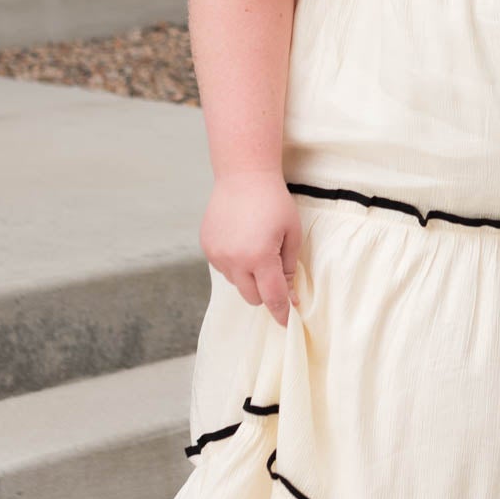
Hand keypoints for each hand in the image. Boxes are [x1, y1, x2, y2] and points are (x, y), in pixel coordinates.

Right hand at [199, 168, 304, 325]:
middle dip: (265, 292)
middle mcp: (235, 260)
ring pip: (237, 282)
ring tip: (257, 247)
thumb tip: (289, 294)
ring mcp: (217, 254)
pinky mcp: (207, 247)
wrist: (243, 175)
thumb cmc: (274, 202)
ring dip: (249, 276)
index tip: (287, 323)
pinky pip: (224, 267)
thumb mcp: (292, 234)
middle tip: (275, 274)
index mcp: (260, 257)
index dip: (281, 312)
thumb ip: (289, 267)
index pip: (272, 296)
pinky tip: (242, 240)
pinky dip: (235, 263)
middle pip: (252, 297)